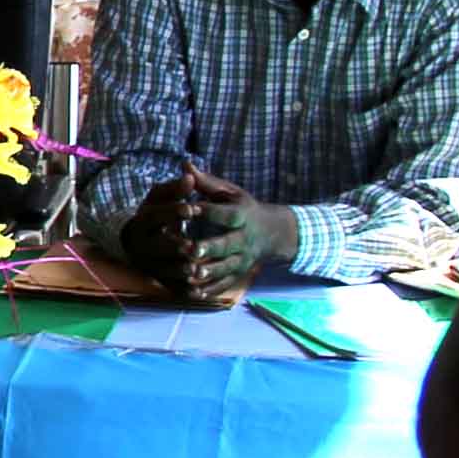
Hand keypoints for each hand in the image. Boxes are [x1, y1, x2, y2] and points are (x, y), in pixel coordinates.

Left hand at [120, 173, 273, 306]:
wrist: (273, 233)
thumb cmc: (243, 208)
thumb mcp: (229, 192)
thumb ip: (206, 182)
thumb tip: (184, 164)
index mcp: (242, 215)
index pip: (226, 214)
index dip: (208, 211)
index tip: (188, 208)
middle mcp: (244, 239)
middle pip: (228, 244)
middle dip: (210, 247)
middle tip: (190, 249)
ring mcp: (243, 259)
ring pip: (227, 268)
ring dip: (209, 272)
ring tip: (190, 274)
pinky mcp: (239, 274)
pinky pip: (226, 284)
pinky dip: (210, 290)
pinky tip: (193, 293)